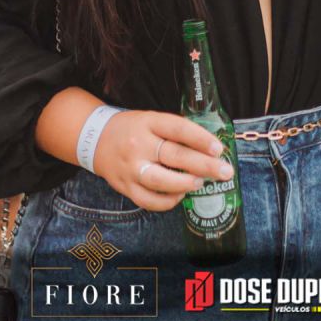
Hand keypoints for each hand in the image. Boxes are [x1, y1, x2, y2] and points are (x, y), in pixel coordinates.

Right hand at [93, 110, 234, 211]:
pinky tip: (181, 194)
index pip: (178, 128)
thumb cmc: (133, 129)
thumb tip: (208, 148)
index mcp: (149, 122)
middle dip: (204, 165)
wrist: (96, 139)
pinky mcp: (125, 187)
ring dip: (186, 183)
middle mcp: (139, 145)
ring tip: (201, 183)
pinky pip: (149, 200)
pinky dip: (168, 201)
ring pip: (160, 181)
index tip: (219, 148)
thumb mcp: (152, 119)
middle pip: (174, 155)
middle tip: (225, 171)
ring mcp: (131, 168)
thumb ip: (175, 131)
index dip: (200, 138)